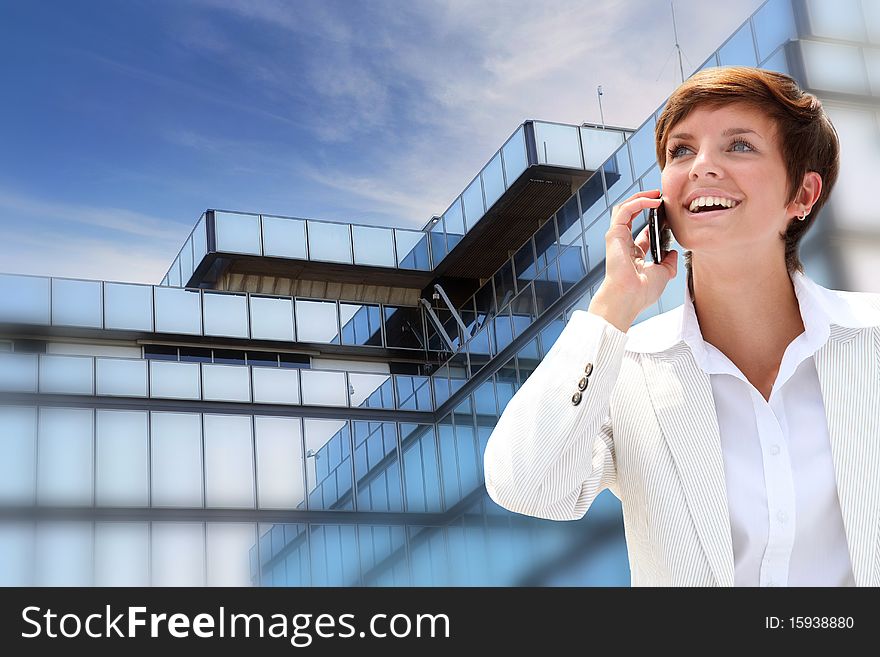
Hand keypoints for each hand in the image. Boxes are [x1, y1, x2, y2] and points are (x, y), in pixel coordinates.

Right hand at [589, 189, 678, 330]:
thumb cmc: (640, 292)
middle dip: (645, 202)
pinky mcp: (614, 234)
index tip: (669, 214)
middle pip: (632, 215)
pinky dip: (639, 201)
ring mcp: (618, 238)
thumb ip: (669, 262)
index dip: (656, 221)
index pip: (643, 232)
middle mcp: (624, 245)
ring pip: (625, 208)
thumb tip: (673, 253)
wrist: (629, 298)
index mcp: (633, 255)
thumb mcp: (664, 274)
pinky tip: (653, 200)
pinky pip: (625, 210)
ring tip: (657, 193)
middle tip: (661, 196)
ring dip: (640, 197)